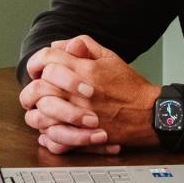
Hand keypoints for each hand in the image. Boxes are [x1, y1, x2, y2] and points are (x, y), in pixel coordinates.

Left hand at [21, 36, 156, 153]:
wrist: (150, 114)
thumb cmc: (131, 87)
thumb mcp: (111, 58)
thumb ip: (85, 46)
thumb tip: (62, 45)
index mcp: (86, 70)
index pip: (47, 59)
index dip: (37, 60)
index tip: (38, 67)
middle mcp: (79, 93)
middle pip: (38, 86)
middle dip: (33, 87)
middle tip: (35, 88)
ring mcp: (80, 115)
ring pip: (41, 113)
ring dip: (38, 111)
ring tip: (42, 109)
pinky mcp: (83, 135)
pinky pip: (53, 137)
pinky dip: (48, 134)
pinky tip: (51, 128)